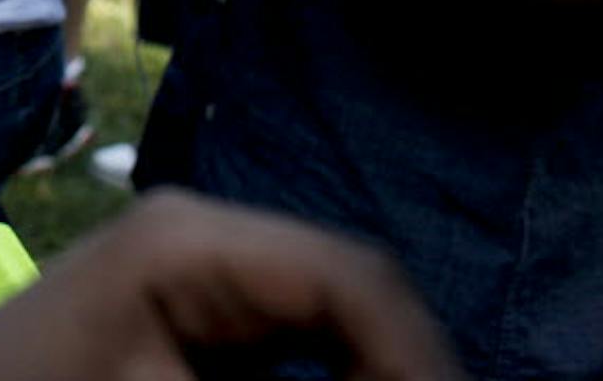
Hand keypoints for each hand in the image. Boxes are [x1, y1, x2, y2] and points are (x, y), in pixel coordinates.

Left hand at [0, 191, 461, 380]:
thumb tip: (400, 376)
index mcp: (189, 239)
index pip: (354, 281)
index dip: (417, 360)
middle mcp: (198, 235)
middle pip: (351, 299)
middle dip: (398, 365)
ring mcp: (190, 272)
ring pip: (330, 322)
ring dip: (361, 364)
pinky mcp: (185, 321)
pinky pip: (288, 344)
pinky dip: (321, 368)